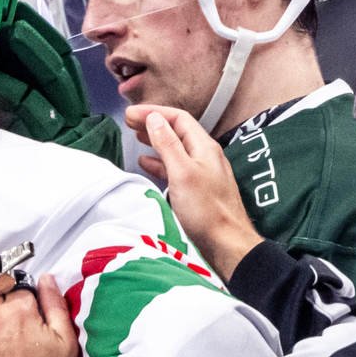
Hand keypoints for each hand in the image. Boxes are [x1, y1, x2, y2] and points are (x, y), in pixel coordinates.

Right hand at [125, 104, 263, 280]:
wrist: (226, 244)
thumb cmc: (207, 210)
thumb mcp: (182, 172)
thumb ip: (168, 144)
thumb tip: (154, 119)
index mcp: (204, 147)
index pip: (179, 118)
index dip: (154, 112)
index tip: (130, 114)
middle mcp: (205, 156)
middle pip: (177, 131)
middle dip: (152, 123)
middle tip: (129, 121)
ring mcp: (202, 173)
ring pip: (175, 149)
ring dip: (155, 141)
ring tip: (135, 136)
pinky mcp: (197, 190)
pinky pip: (175, 168)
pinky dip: (159, 162)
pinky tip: (146, 164)